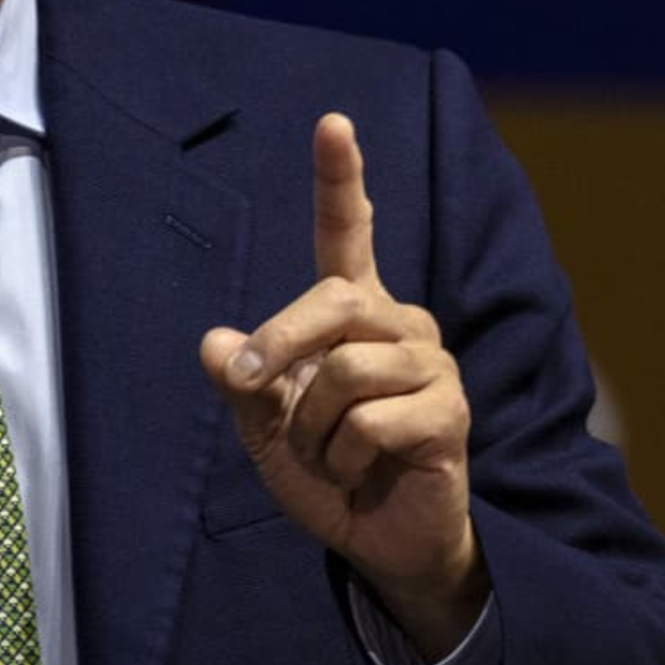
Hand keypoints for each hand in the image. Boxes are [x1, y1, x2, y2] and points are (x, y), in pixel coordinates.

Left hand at [198, 113, 487, 656]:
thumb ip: (241, 381)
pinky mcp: (450, 413)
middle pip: (330, 300)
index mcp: (354, 313)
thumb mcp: (263, 426)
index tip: (332, 123)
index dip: (340, 178)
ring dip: (311, 426)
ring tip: (328, 454)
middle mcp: (400, 323)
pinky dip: (344, 456)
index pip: (348, 233)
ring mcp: (432, 365)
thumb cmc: (325, 471)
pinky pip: (370, 421)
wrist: (377, 542)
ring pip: (346, 371)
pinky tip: (362, 471)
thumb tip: (213, 342)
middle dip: (277, 346)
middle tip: (248, 388)